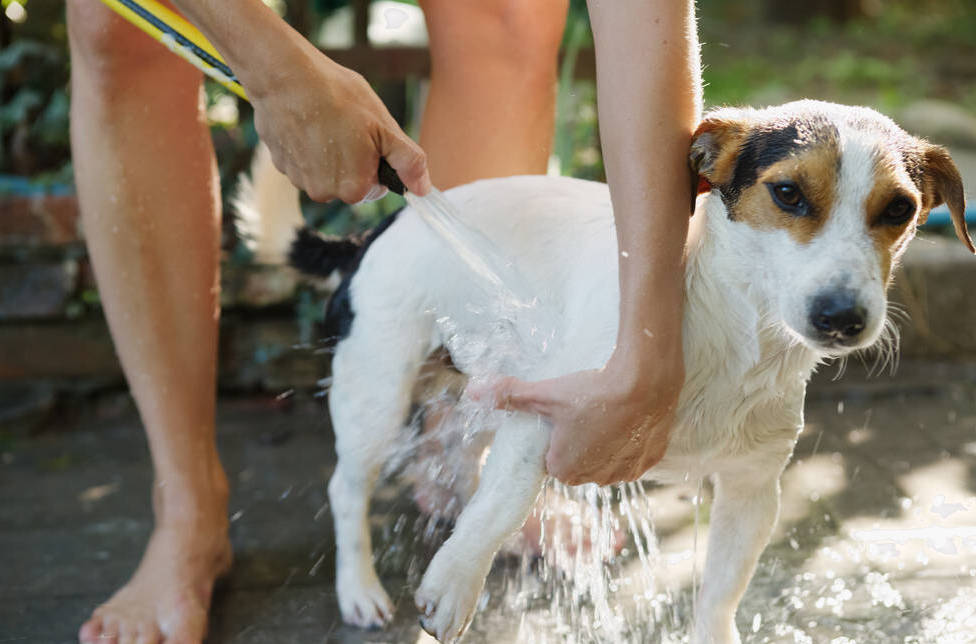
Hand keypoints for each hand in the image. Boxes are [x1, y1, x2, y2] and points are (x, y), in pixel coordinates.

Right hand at [168, 0, 430, 202]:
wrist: (285, 76)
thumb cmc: (338, 97)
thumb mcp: (384, 127)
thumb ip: (408, 162)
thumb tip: (424, 190)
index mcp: (354, 189)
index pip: (376, 186)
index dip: (376, 161)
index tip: (368, 136)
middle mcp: (325, 194)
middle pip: (350, 182)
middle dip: (354, 159)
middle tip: (348, 126)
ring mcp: (299, 181)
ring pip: (326, 172)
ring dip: (330, 153)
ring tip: (326, 121)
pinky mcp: (281, 166)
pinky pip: (304, 162)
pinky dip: (308, 147)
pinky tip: (307, 123)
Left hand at [485, 350, 681, 485]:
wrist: (645, 382)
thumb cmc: (591, 391)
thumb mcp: (545, 393)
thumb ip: (509, 395)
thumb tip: (473, 390)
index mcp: (565, 469)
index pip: (553, 459)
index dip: (557, 437)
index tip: (563, 417)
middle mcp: (596, 478)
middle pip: (580, 461)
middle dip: (581, 443)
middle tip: (585, 411)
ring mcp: (626, 472)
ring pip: (608, 461)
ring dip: (606, 444)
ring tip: (607, 413)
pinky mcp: (650, 461)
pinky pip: (634, 456)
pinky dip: (631, 441)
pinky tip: (628, 419)